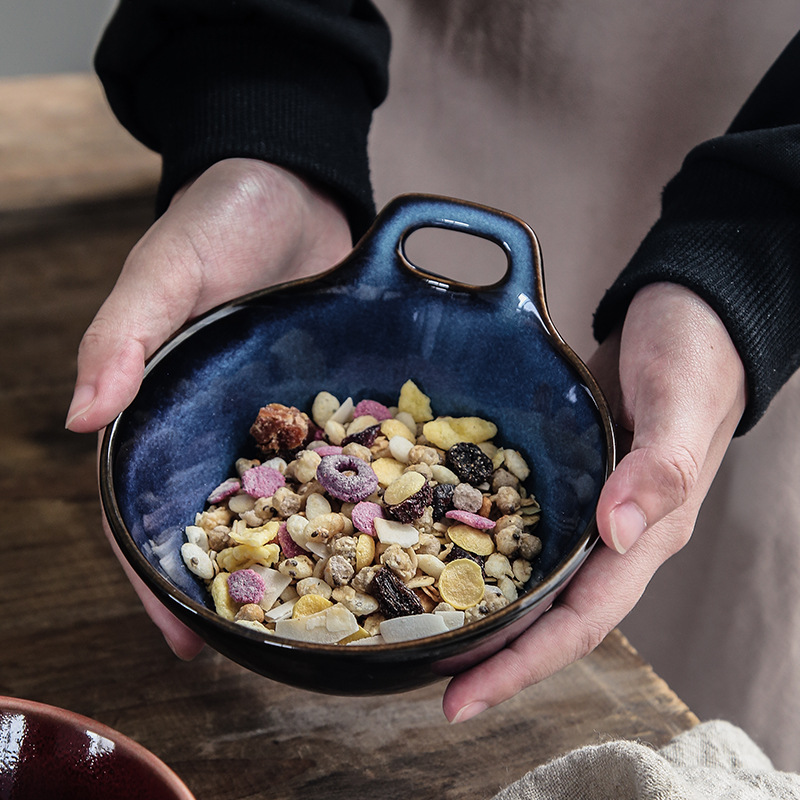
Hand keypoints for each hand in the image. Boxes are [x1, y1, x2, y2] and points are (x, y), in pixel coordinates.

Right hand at [68, 159, 351, 655]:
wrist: (292, 185)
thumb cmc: (215, 218)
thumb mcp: (162, 267)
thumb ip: (122, 335)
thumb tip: (82, 417)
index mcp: (166, 409)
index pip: (150, 508)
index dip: (161, 576)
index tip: (183, 639)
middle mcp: (224, 426)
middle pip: (226, 521)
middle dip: (240, 584)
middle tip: (260, 647)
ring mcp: (282, 419)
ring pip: (289, 500)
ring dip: (304, 553)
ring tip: (330, 611)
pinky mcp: (332, 399)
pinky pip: (342, 458)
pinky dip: (355, 496)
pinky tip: (385, 532)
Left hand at [442, 282, 746, 722]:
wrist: (689, 315)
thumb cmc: (695, 355)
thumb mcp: (681, 402)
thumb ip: (660, 468)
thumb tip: (616, 534)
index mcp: (648, 534)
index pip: (581, 622)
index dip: (522, 665)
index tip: (460, 698)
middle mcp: (616, 534)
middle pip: (551, 616)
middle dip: (493, 656)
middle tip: (423, 677)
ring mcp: (590, 507)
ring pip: (536, 580)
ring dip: (488, 613)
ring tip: (426, 631)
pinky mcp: (569, 477)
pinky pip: (525, 529)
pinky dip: (487, 552)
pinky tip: (447, 553)